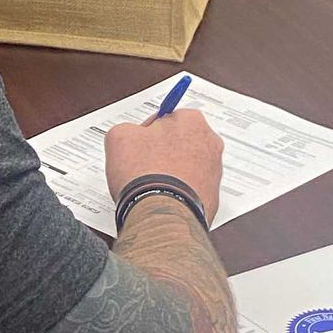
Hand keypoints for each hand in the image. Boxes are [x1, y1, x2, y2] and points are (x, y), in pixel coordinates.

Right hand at [104, 108, 224, 222]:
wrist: (160, 214)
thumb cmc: (145, 175)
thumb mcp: (118, 137)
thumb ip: (126, 129)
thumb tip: (128, 135)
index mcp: (191, 121)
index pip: (166, 118)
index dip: (146, 132)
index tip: (138, 144)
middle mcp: (210, 143)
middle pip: (180, 142)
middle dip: (162, 152)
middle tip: (142, 165)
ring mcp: (214, 171)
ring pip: (186, 166)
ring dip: (171, 173)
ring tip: (150, 184)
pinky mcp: (212, 196)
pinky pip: (190, 188)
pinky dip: (178, 192)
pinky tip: (161, 197)